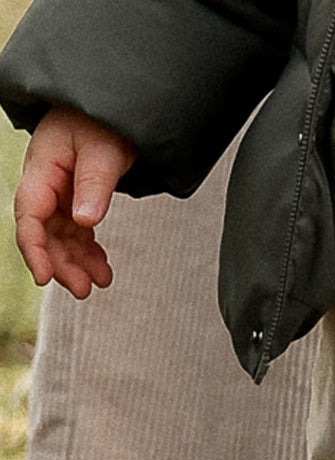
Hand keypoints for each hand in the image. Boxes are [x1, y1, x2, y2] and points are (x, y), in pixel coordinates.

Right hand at [14, 107, 135, 296]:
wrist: (112, 103)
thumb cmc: (101, 118)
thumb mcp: (102, 149)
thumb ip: (94, 185)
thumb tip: (85, 221)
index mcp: (42, 168)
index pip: (30, 215)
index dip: (34, 248)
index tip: (44, 276)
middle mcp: (46, 182)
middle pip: (44, 231)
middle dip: (60, 263)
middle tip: (83, 289)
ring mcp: (60, 190)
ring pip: (61, 235)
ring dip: (76, 261)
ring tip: (100, 282)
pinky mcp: (76, 196)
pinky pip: (76, 230)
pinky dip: (88, 250)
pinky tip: (101, 267)